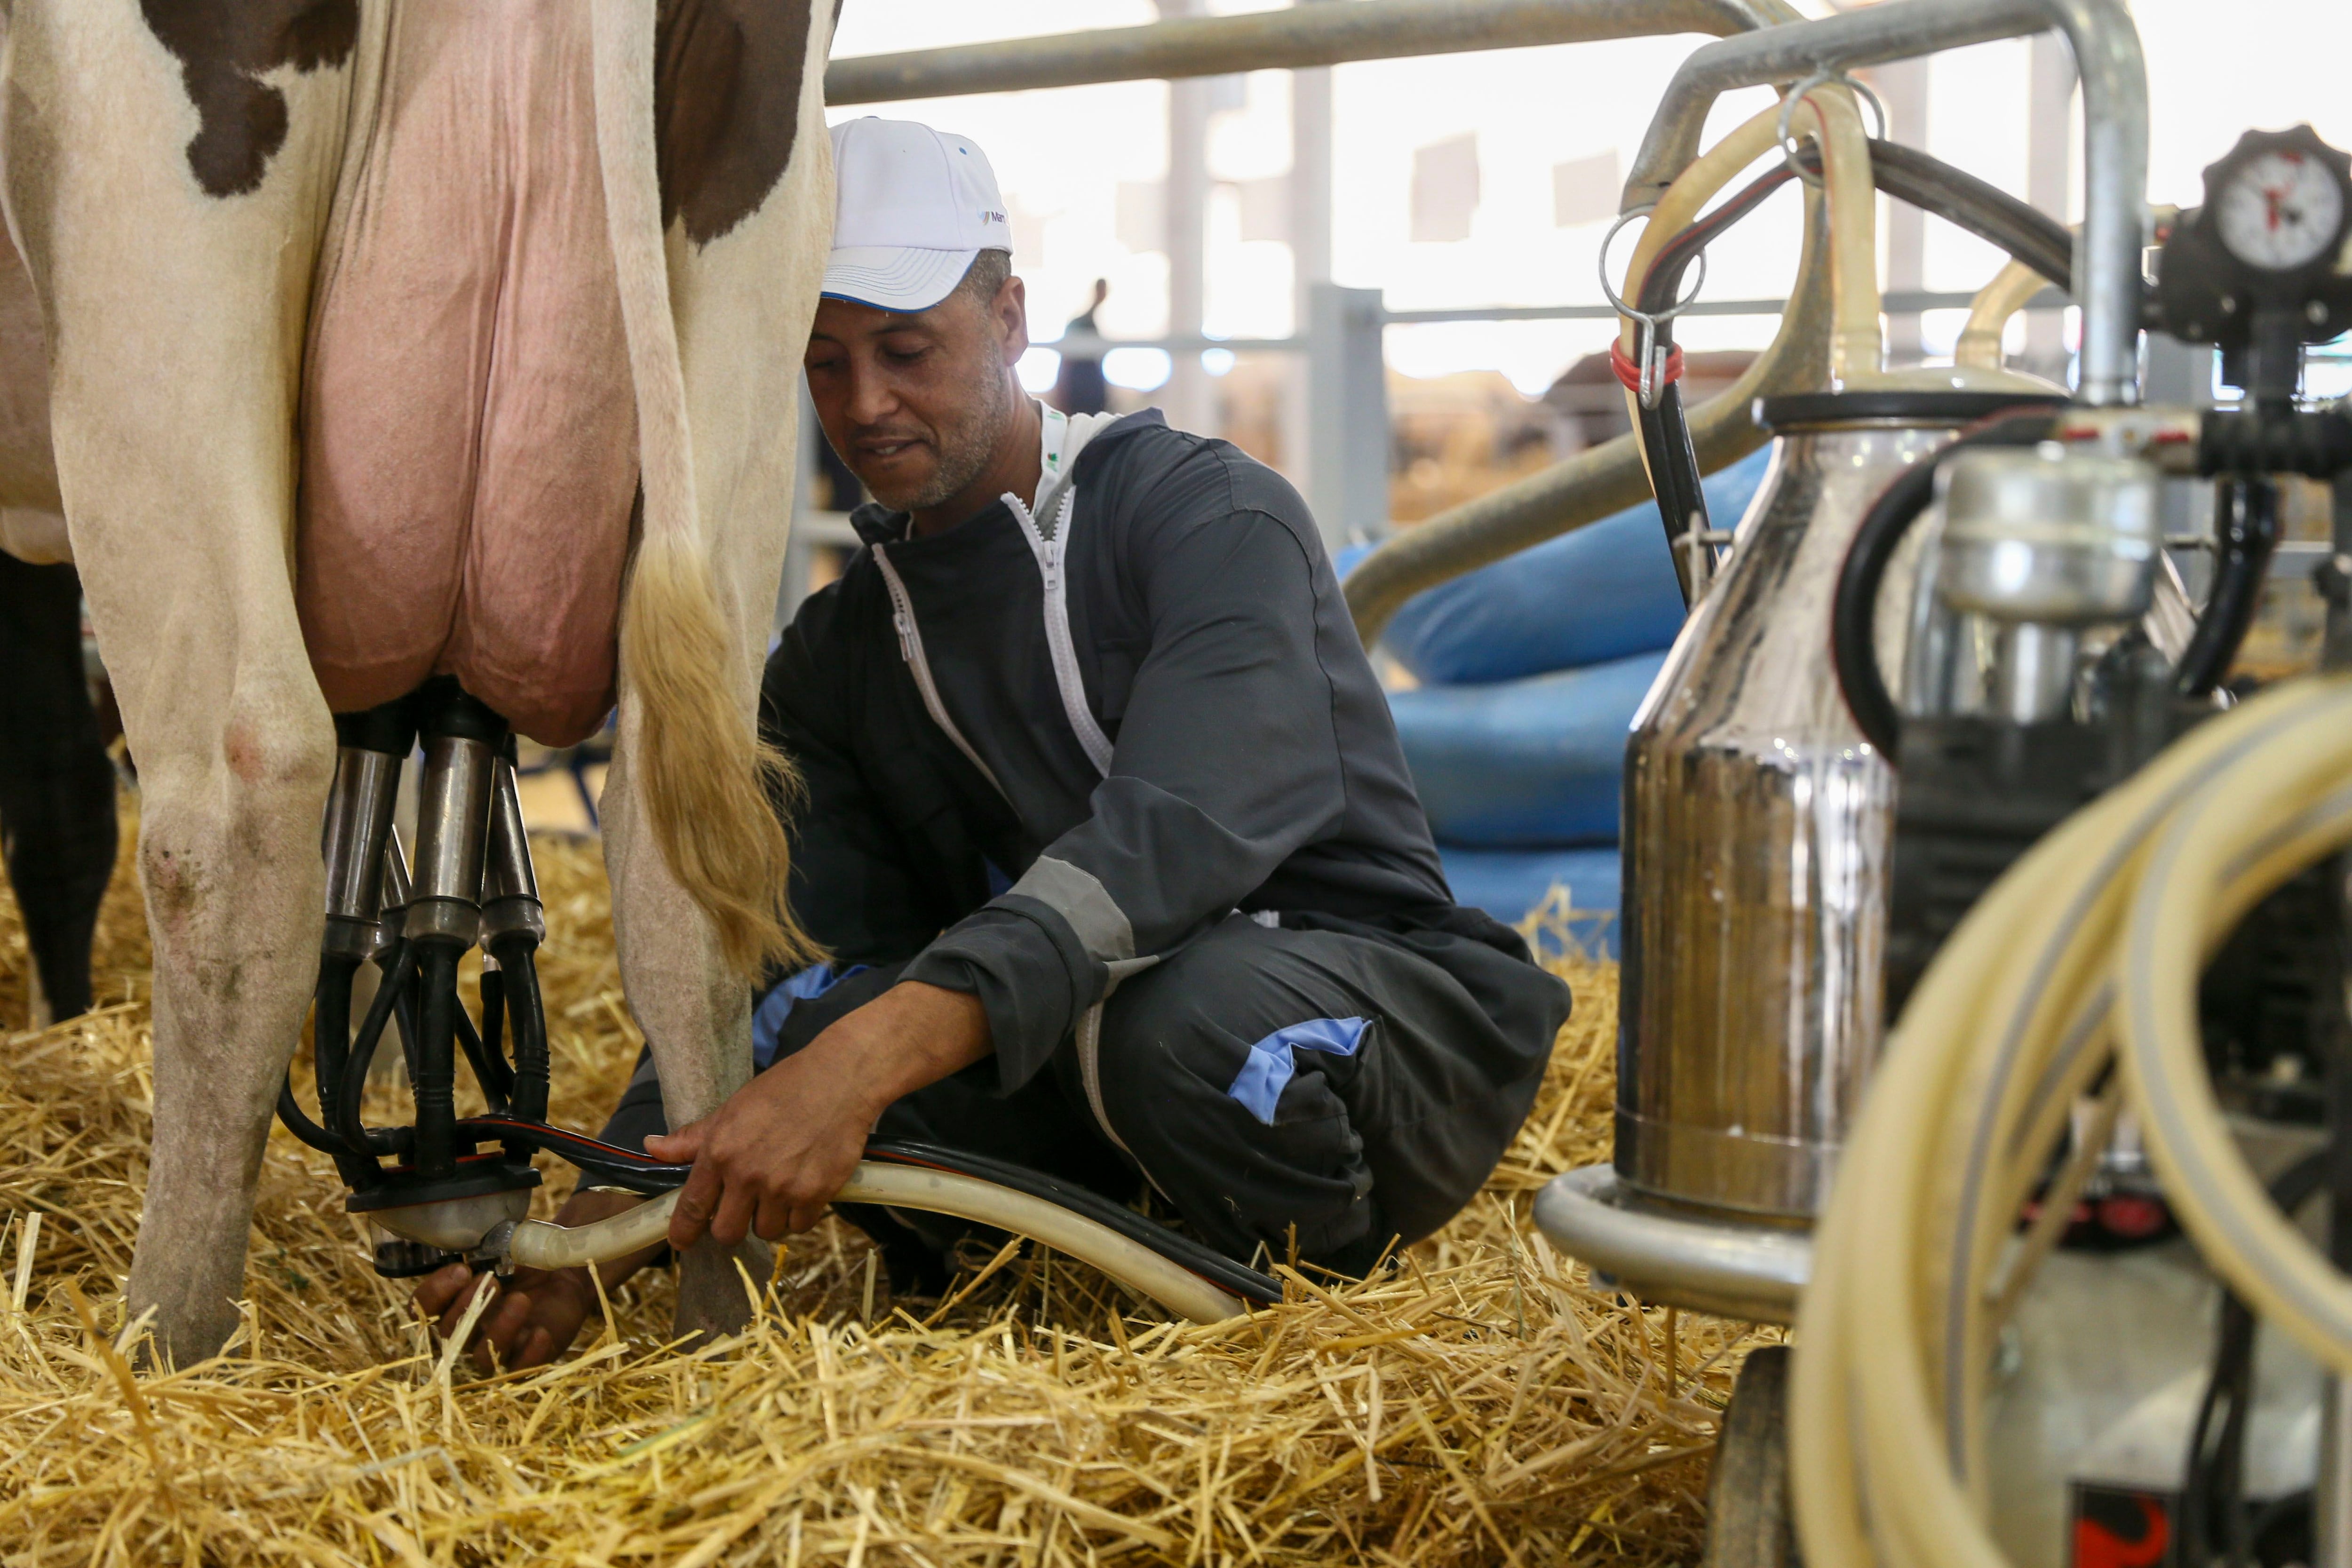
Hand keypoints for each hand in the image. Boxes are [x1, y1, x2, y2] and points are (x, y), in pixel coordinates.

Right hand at [411, 1188, 654, 1372]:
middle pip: (448, 1333)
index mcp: (454, 1301)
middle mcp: (469, 1330)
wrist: (569, 1271)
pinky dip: (528, 1352)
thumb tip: (474, 1236)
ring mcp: (497, 1348)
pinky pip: (518, 1371)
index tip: (461, 1269)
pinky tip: (540, 1331)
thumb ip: (481, 1246)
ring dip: (498, 1328)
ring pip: (481, 1356)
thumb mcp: (503, 1246)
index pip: (422, 1309)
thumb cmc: (529, 1259)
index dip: (433, 1293)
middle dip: (466, 1306)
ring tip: (521, 1299)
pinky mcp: (526, 1359)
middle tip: (491, 1280)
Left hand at [648, 980, 989, 1250]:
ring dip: (770, 1219)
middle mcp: (747, 1174)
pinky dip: (800, 1215)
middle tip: (743, 1210)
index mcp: (720, 1151)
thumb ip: (693, 1137)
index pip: (692, 1207)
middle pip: (727, 1232)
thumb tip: (652, 1147)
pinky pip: (799, 1226)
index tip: (681, 1242)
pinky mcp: (815, 1194)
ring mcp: (782, 1187)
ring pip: (766, 1231)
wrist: (841, 1080)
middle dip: (733, 1226)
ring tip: (779, 1193)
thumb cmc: (785, 1089)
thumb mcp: (732, 1108)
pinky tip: (803, 1190)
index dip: (683, 1232)